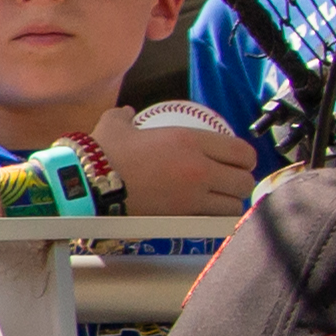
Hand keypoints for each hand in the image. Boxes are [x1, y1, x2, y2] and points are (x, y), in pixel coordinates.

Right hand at [94, 118, 258, 220]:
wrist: (89, 184)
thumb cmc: (103, 153)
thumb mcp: (116, 125)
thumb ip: (125, 116)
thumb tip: (127, 113)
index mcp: (190, 141)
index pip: (242, 152)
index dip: (245, 159)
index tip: (237, 161)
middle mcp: (199, 168)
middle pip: (245, 181)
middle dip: (240, 182)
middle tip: (229, 182)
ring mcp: (193, 196)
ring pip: (234, 204)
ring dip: (230, 203)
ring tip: (219, 200)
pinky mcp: (181, 218)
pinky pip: (213, 221)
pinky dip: (214, 219)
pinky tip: (205, 215)